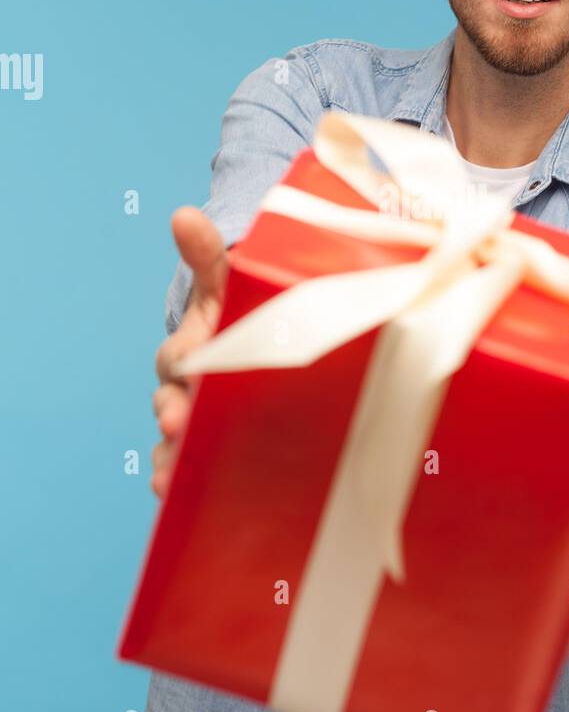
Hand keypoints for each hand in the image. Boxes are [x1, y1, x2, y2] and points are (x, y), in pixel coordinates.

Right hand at [151, 207, 228, 500]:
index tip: (191, 372)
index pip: (180, 358)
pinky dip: (181, 480)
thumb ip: (209, 254)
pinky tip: (175, 497)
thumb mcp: (230, 280)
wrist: (258, 341)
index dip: (184, 366)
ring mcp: (199, 419)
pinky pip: (191, 467)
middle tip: (178, 421)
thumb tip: (184, 214)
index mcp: (193, 348)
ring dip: (171, 458)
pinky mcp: (215, 447)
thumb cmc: (241, 311)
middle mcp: (188, 387)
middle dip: (174, 414)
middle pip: (172, 403)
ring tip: (168, 480)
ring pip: (176, 441)